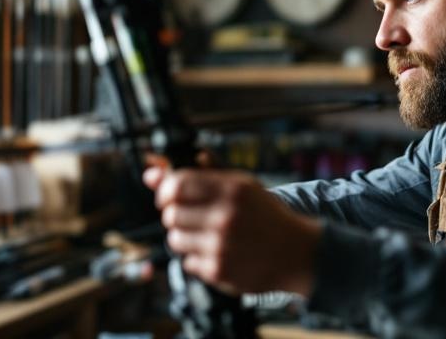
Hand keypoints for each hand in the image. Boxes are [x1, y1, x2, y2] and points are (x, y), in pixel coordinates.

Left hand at [143, 165, 320, 296]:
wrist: (296, 252)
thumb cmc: (264, 215)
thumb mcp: (239, 185)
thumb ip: (197, 175)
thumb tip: (150, 174)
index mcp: (232, 189)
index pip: (176, 185)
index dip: (166, 191)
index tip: (170, 196)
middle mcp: (225, 216)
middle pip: (170, 214)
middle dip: (176, 215)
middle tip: (193, 217)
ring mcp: (220, 246)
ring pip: (174, 239)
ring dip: (184, 237)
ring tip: (206, 235)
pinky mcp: (218, 271)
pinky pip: (187, 262)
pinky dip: (197, 258)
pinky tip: (218, 253)